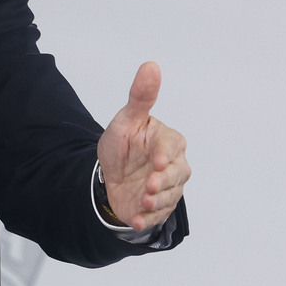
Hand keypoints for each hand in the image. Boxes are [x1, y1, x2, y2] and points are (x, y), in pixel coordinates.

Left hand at [97, 62, 190, 229]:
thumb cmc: (122, 146)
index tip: (158, 162)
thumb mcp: (126, 120)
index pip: (172, 147)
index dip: (165, 155)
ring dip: (155, 202)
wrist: (109, 177)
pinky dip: (146, 219)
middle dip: (163, 182)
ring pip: (169, 196)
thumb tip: (151, 66)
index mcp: (169, 141)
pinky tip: (135, 219)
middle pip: (176, 175)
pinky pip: (158, 215)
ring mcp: (169, 188)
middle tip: (149, 187)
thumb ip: (141, 97)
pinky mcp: (161, 207)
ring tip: (142, 203)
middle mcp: (175, 165)